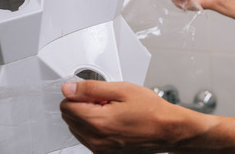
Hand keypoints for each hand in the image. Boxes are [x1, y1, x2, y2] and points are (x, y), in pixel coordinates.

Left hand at [60, 81, 203, 152]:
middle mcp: (96, 139)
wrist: (168, 130)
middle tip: (106, 101)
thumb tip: (69, 88)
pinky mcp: (104, 153)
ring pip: (77, 129)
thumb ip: (91, 88)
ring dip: (88, 117)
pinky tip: (113, 122)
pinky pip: (87, 139)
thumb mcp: (122, 89)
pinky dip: (94, 128)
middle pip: (69, 118)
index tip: (95, 93)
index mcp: (98, 121)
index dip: (79, 94)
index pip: (66, 105)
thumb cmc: (151, 110)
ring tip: (111, 111)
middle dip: (83, 106)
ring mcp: (100, 149)